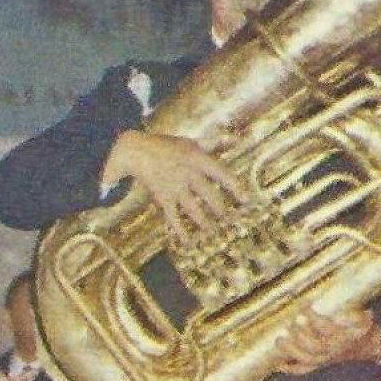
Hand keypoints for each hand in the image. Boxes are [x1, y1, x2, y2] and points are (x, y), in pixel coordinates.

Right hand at [102, 130, 241, 241]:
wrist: (134, 151)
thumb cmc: (164, 145)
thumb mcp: (190, 142)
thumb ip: (214, 143)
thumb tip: (235, 139)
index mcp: (197, 158)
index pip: (221, 174)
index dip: (235, 187)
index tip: (246, 199)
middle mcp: (187, 174)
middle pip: (209, 194)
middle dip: (220, 209)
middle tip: (230, 220)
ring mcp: (174, 187)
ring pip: (193, 208)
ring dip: (204, 221)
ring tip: (213, 232)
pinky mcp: (162, 197)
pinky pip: (172, 216)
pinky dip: (180, 229)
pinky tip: (187, 241)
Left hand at [273, 307, 380, 374]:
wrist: (367, 347)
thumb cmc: (361, 329)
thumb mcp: (364, 319)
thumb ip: (354, 316)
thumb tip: (341, 314)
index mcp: (344, 338)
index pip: (326, 328)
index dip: (313, 317)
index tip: (304, 304)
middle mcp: (333, 351)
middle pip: (314, 346)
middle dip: (301, 333)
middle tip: (292, 321)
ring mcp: (324, 360)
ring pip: (306, 359)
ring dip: (291, 350)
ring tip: (280, 338)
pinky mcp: (317, 364)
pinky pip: (302, 370)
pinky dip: (290, 368)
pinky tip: (279, 363)